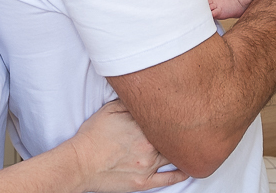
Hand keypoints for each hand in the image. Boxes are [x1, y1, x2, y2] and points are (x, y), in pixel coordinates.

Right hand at [67, 100, 188, 191]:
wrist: (80, 164)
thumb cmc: (92, 136)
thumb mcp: (109, 110)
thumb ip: (130, 102)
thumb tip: (145, 94)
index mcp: (142, 126)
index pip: (167, 117)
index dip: (176, 111)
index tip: (185, 106)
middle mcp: (149, 146)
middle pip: (176, 136)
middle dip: (184, 129)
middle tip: (195, 122)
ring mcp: (148, 165)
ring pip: (175, 156)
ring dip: (185, 149)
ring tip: (194, 142)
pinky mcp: (144, 182)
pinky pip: (170, 179)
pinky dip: (182, 173)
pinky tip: (189, 168)